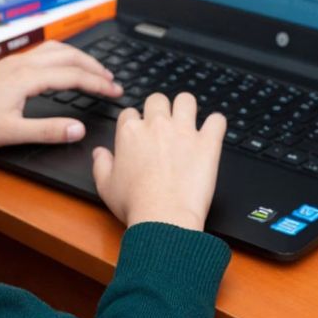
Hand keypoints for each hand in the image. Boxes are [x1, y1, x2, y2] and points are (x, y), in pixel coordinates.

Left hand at [0, 41, 121, 154]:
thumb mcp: (11, 133)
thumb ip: (48, 131)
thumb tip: (78, 129)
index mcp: (27, 77)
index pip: (73, 76)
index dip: (98, 84)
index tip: (115, 92)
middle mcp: (22, 64)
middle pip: (69, 56)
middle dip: (95, 66)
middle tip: (113, 81)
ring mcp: (14, 62)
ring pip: (56, 50)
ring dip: (80, 58)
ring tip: (96, 71)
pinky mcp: (7, 66)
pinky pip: (44, 52)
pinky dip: (64, 56)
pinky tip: (65, 66)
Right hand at [91, 91, 226, 230]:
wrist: (163, 218)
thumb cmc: (135, 205)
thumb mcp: (106, 187)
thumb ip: (101, 164)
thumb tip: (100, 153)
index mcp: (130, 133)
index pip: (130, 113)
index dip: (135, 123)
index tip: (140, 135)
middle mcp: (157, 125)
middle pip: (157, 100)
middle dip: (160, 109)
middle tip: (164, 126)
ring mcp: (183, 131)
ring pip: (186, 100)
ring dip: (186, 108)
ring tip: (188, 121)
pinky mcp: (207, 142)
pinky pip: (218, 120)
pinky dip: (216, 124)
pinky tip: (212, 132)